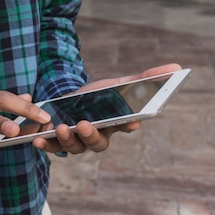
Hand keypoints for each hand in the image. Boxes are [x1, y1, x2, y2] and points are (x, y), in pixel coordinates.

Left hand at [32, 63, 182, 154]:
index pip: (125, 126)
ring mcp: (76, 140)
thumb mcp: (118, 83)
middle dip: (91, 136)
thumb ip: (144, 79)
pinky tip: (37, 138)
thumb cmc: (99, 96)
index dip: (128, 124)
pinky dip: (45, 144)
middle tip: (84, 124)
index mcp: (115, 124)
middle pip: (97, 144)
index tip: (132, 121)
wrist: (70, 100)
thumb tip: (177, 67)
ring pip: (74, 147)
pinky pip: (52, 147)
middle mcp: (97, 137)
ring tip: (61, 127)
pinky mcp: (57, 140)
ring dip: (67, 140)